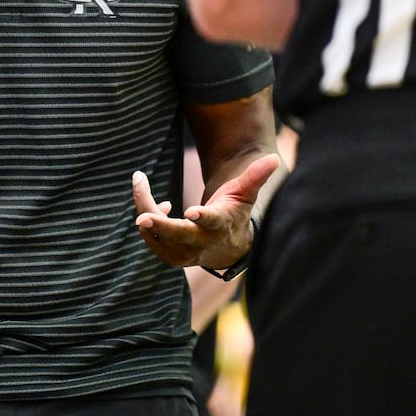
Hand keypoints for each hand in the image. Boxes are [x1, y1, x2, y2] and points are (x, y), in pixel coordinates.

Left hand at [132, 153, 280, 269]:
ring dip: (145, 210)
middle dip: (160, 226)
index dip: (202, 217)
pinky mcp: (170, 256)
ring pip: (157, 236)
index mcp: (220, 225)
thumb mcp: (245, 194)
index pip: (212, 222)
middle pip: (178, 236)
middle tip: (142, 217)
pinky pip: (151, 238)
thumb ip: (255, 177)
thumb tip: (274, 159)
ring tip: (142, 183)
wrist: (228, 247)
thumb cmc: (235, 213)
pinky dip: (148, 220)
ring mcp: (184, 253)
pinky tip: (160, 206)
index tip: (191, 212)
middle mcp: (201, 243)